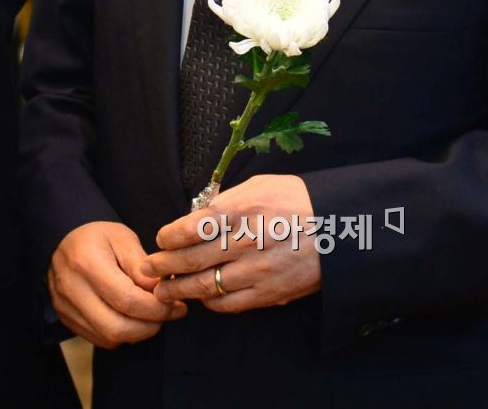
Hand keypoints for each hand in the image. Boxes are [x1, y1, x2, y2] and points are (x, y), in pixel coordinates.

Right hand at [49, 221, 186, 348]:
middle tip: (169, 315)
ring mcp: (66, 308)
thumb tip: (159, 291)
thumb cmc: (98, 235)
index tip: (176, 306)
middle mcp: (73, 289)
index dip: (155, 308)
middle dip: (149, 327)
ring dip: (137, 333)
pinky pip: (98, 339)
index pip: (126, 300)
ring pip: (107, 338)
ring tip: (154, 317)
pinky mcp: (67, 319)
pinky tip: (134, 319)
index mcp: (88, 263)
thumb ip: (142, 266)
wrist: (65, 239)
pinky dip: (121, 335)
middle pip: (115, 327)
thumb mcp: (124, 238)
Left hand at [142, 175, 320, 314]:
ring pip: (205, 286)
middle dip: (164, 265)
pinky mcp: (268, 293)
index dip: (170, 236)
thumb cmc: (297, 200)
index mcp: (242, 209)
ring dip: (179, 289)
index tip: (161, 238)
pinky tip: (201, 298)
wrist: (338, 228)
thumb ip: (228, 199)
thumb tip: (198, 215)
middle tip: (149, 267)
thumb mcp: (261, 185)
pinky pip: (228, 304)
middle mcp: (246, 241)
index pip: (192, 226)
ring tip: (164, 289)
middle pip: (192, 259)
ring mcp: (257, 270)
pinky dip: (209, 303)